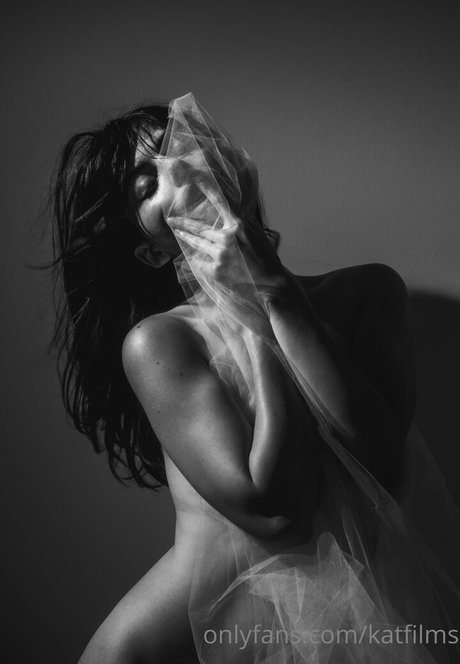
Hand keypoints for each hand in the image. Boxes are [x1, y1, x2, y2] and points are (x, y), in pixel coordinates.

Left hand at [167, 177, 287, 295]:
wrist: (271, 284)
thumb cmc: (266, 259)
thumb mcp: (256, 236)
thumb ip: (241, 225)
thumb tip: (229, 214)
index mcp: (239, 226)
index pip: (220, 202)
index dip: (207, 189)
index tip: (195, 178)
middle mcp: (227, 238)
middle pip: (199, 228)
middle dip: (183, 224)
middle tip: (171, 220)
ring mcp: (220, 255)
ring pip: (197, 244)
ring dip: (186, 238)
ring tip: (178, 234)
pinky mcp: (216, 271)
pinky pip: (200, 262)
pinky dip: (196, 261)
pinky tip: (191, 260)